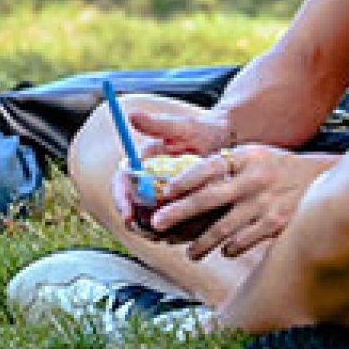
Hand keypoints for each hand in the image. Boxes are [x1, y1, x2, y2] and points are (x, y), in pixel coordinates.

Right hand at [105, 105, 233, 224]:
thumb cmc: (202, 132)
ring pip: (155, 223)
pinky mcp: (180, 211)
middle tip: (157, 233)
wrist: (227, 144)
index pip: (122, 183)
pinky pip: (176, 228)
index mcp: (142, 163)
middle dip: (142, 225)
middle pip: (134, 210)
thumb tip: (131, 115)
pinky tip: (199, 230)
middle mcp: (148, 183)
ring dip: (165, 232)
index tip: (127, 215)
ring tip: (184, 231)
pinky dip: (183, 233)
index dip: (121, 201)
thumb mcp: (183, 127)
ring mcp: (163, 199)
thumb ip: (158, 125)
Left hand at [150, 145, 334, 260]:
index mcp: (244, 158)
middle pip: (209, 198)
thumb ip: (224, 166)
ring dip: (202, 242)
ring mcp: (265, 204)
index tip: (165, 192)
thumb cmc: (275, 167)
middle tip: (158, 223)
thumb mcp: (251, 156)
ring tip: (189, 253)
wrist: (321, 178)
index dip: (185, 179)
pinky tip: (223, 251)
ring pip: (225, 228)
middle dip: (179, 212)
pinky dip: (232, 248)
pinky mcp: (277, 224)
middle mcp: (253, 180)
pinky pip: (246, 240)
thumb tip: (183, 182)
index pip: (208, 167)